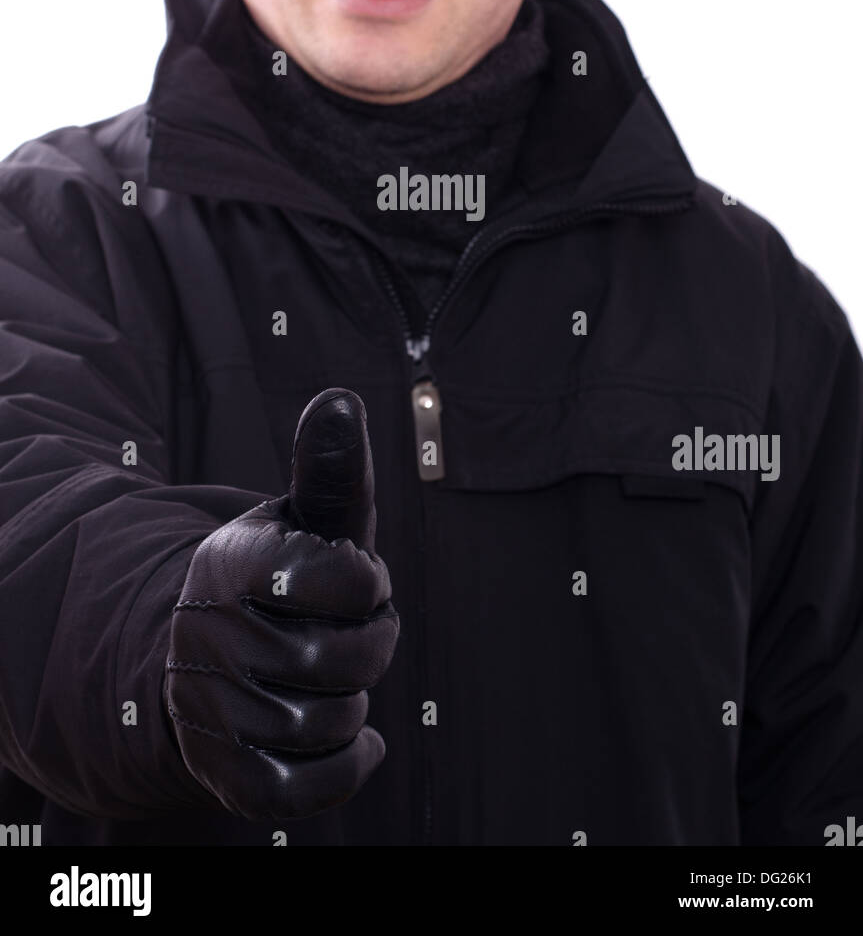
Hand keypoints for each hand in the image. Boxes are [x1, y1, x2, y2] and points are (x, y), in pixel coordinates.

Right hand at [163, 388, 398, 819]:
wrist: (211, 657)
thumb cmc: (284, 578)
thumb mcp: (307, 523)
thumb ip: (331, 471)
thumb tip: (339, 398)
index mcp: (232, 561)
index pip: (345, 576)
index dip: (369, 581)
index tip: (353, 576)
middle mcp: (208, 633)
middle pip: (344, 658)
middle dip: (371, 644)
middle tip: (353, 630)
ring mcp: (208, 707)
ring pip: (329, 722)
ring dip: (355, 702)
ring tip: (335, 677)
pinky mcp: (220, 771)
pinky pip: (302, 790)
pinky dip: (345, 768)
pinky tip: (357, 739)